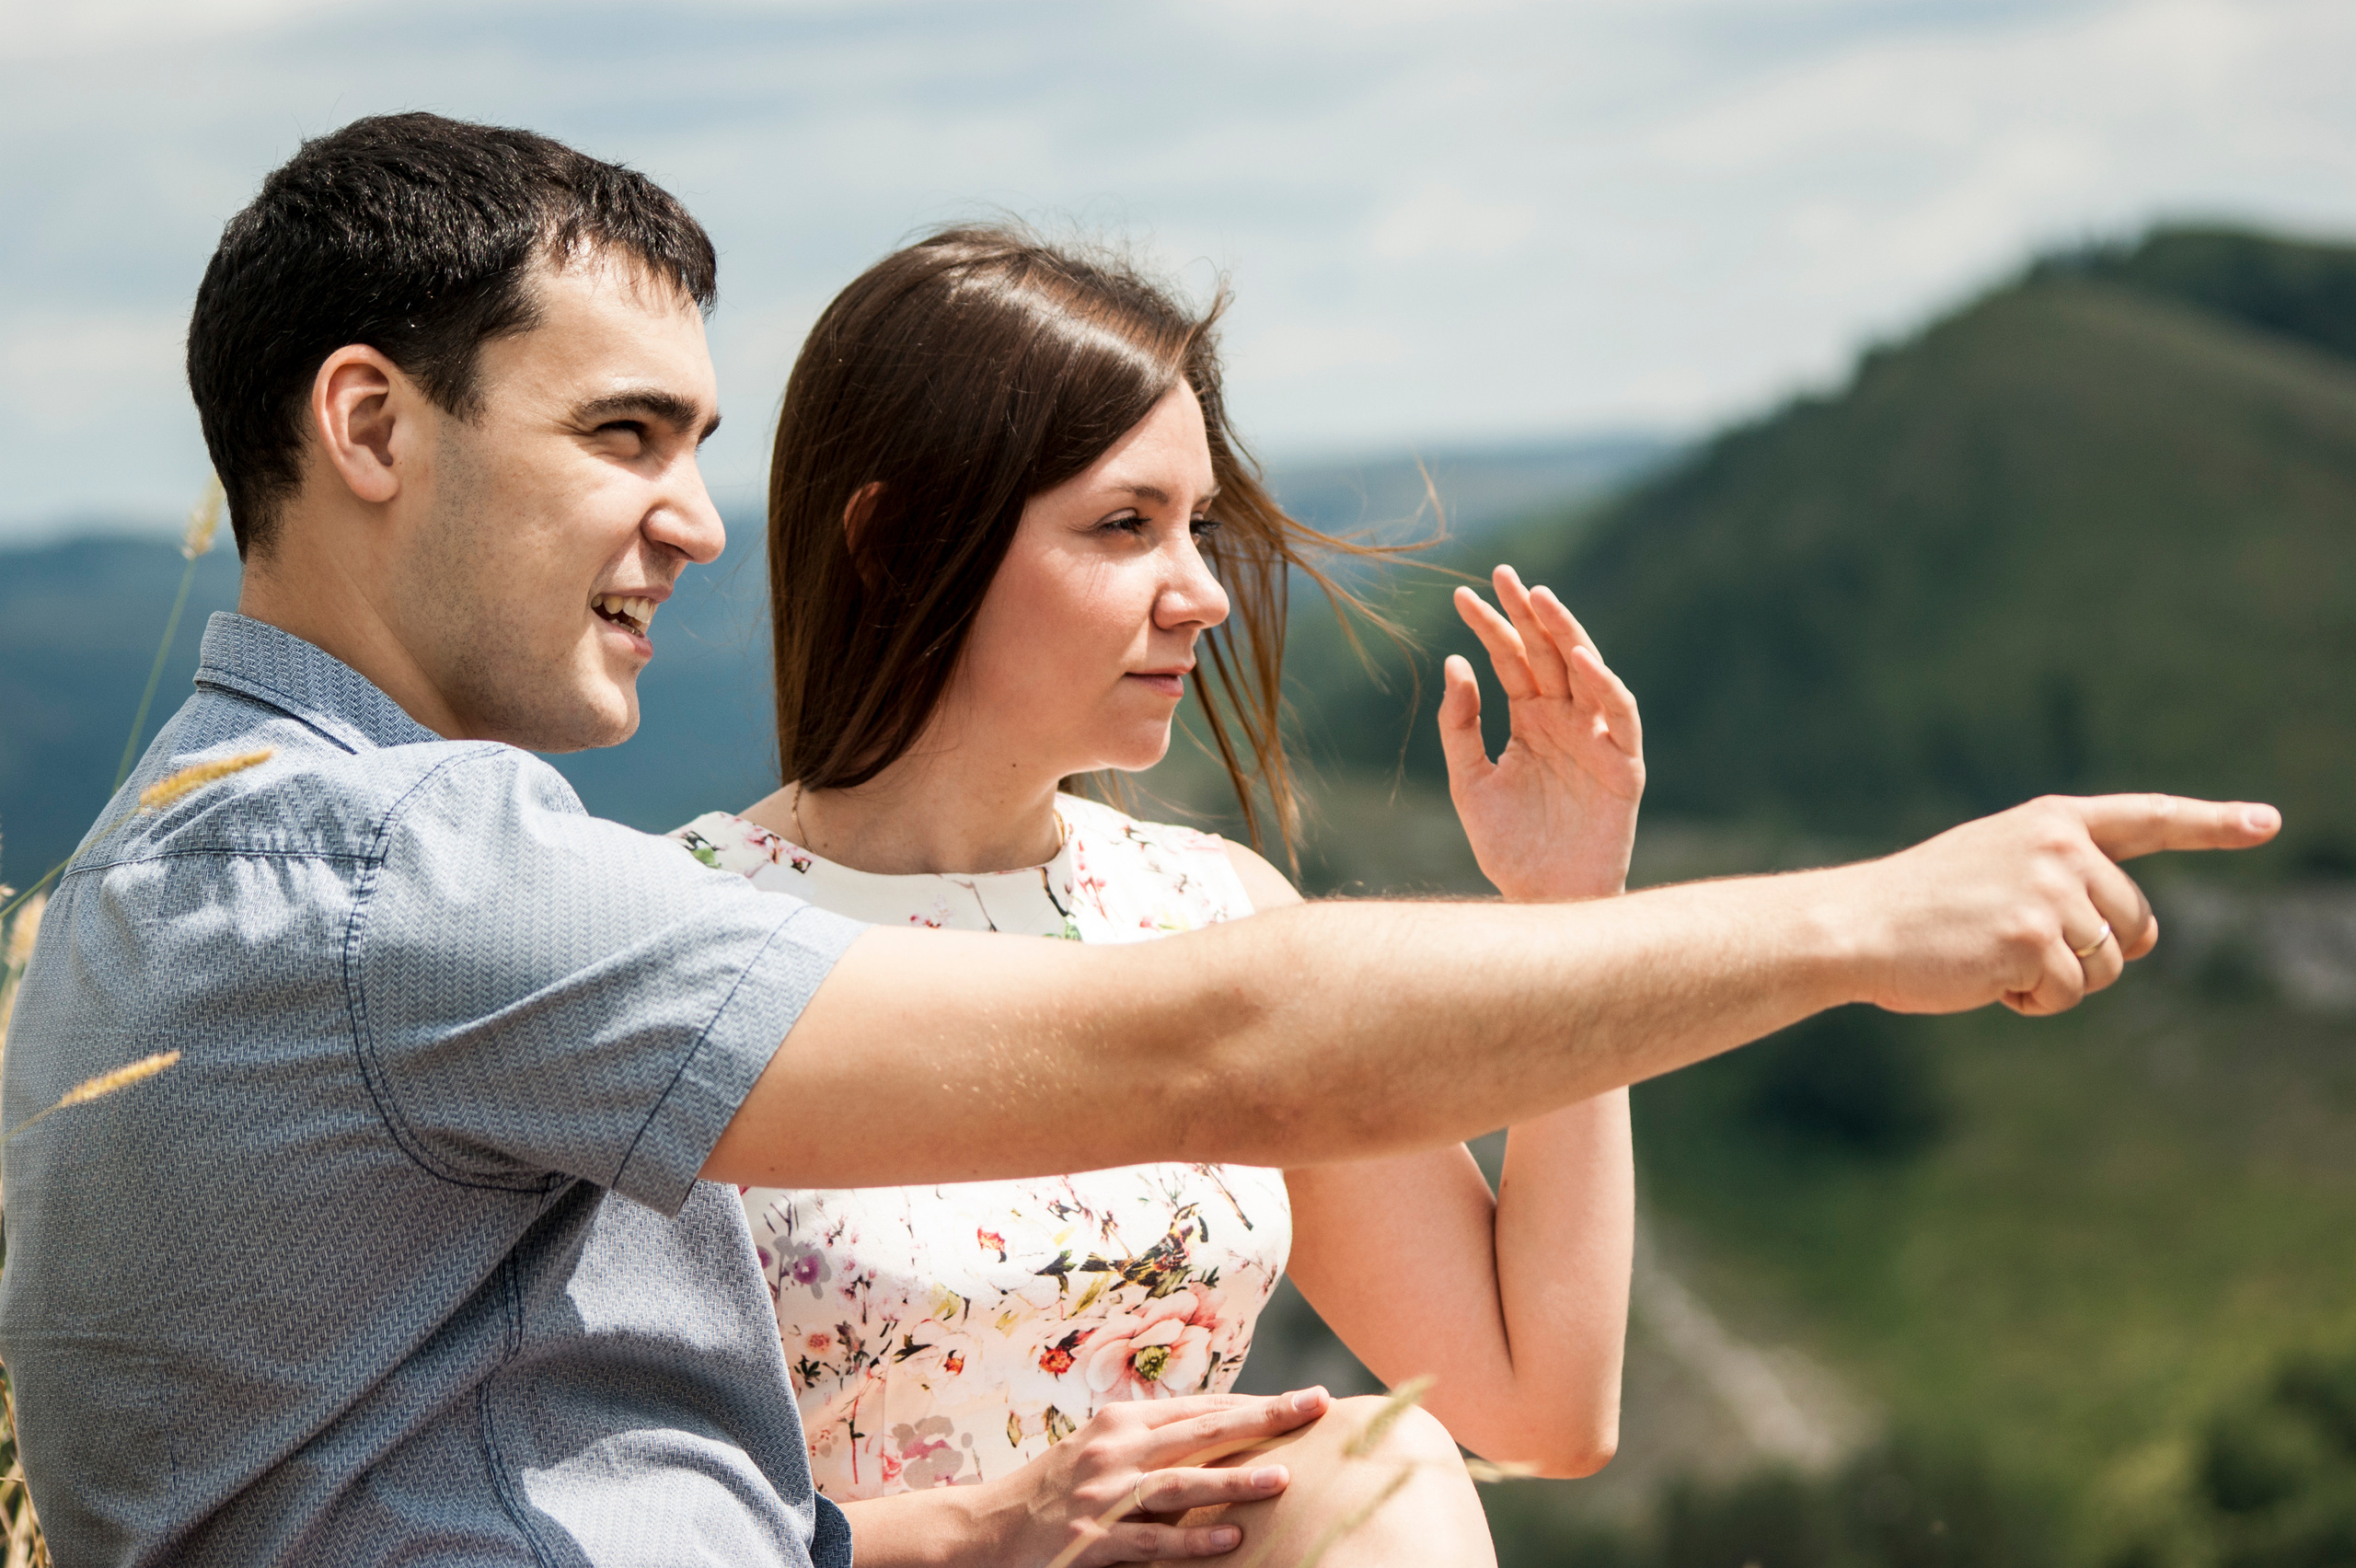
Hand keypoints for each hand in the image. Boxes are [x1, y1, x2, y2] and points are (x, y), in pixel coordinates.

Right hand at [977, 1388, 1329, 1565]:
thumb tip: (1217, 1431)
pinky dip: (1193, 1542)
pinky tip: (1231, 1540)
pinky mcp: (1091, 1540)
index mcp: (1121, 1422)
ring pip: (1180, 1483)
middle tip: (1312, 1408)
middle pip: (1201, 1430)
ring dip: (1234, 1481)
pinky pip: (1152, 1541)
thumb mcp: (1099, 1450)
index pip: (1201, 1408)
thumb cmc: (1053, 1489)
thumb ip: (1150, 1440)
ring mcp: (1102, 1495)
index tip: (1301, 1400)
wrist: (986, 1528)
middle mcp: (1115, 1449)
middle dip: (1263, 1419)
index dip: (1254, 1404)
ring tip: (1283, 1479)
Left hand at [1440, 565, 1644, 901]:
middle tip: (1504, 574)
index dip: (1489, 628)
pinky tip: (1579, 659)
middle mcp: (1565, 721)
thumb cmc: (1508, 847)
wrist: (1542, 903)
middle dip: (1528, 614)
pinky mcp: (1624, 766)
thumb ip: (1460, 726)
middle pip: (1549, 654)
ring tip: (1539, 598)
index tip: (1460, 596)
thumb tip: (1454, 662)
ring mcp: (1596, 740)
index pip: (1511, 661)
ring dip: (1567, 633)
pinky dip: (1603, 686)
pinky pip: (1618, 716)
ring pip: (1587, 673)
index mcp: (1530, 720)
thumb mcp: (1470, 782)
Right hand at [1844, 793, 2280, 1016]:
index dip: (2213, 824)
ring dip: (2058, 981)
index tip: (2267, 823)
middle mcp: (2061, 848)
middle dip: (2095, 952)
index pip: (2149, 818)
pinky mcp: (2033, 939)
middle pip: (2138, 924)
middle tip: (2022, 948)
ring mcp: (2049, 891)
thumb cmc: (1920, 907)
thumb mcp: (1996, 865)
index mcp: (2052, 822)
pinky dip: (2032, 1002)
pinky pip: (2070, 994)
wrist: (1855, 925)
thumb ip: (2065, 877)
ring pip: (2108, 967)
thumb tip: (2140, 934)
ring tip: (1990, 958)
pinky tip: (1983, 978)